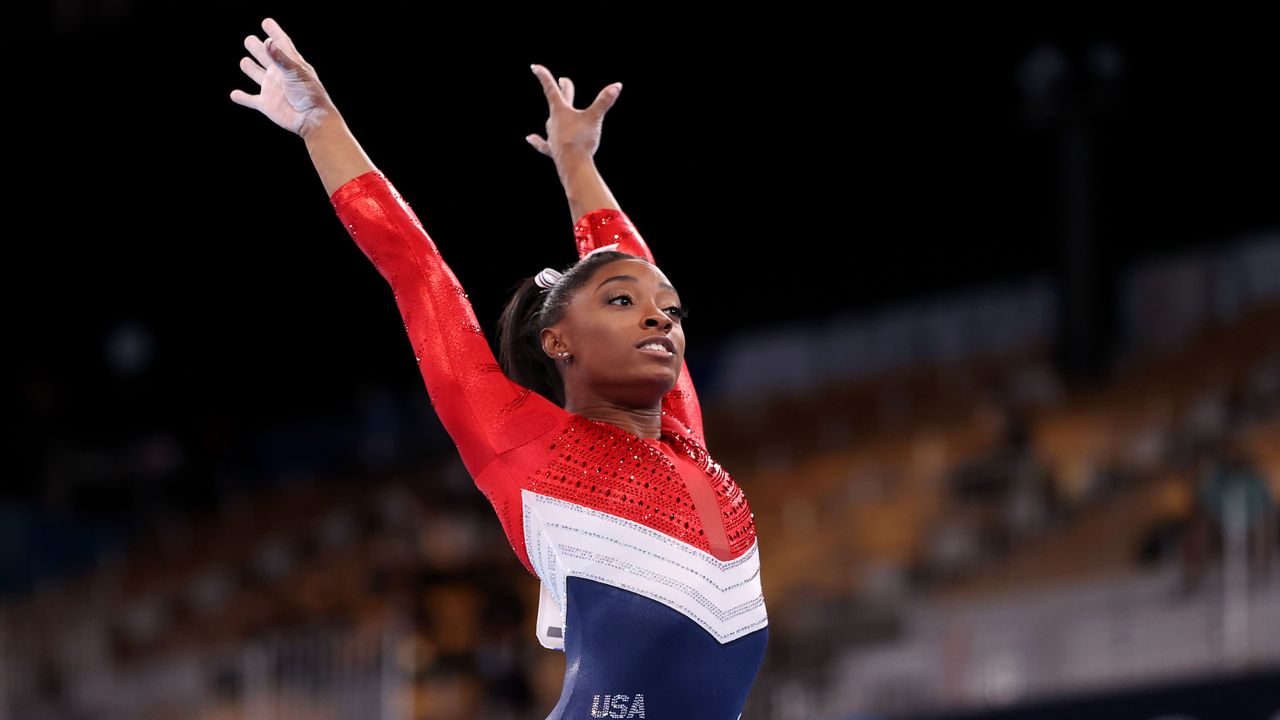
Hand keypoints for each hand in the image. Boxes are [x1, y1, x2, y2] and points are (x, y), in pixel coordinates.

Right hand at [230, 18, 334, 136]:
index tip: (266, 22)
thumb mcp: (296, 72)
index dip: (274, 32)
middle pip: (266, 57)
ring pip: (257, 75)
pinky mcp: (267, 104)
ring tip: (244, 61)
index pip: (280, 43)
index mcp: (290, 63)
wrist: (312, 118)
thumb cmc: (309, 93)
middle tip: (249, 39)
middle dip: (258, 48)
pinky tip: (234, 94)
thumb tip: (267, 42)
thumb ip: (280, 57)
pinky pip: (251, 100)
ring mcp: (272, 89)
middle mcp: (279, 74)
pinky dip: (242, 98)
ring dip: (250, 68)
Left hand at [526, 64, 621, 163]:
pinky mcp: (553, 150)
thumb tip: (617, 86)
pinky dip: (537, 141)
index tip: (534, 67)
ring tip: (556, 113)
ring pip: (553, 122)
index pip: (551, 89)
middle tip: (563, 81)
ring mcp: (552, 136)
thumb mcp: (594, 118)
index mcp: (560, 111)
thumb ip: (604, 102)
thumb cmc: (581, 140)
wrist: (572, 164)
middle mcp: (554, 121)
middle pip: (556, 102)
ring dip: (556, 116)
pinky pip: (543, 144)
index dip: (544, 76)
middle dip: (562, 90)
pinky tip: (529, 138)